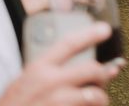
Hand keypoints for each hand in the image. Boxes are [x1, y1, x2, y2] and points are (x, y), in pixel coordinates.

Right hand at [0, 22, 119, 105]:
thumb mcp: (23, 82)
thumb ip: (48, 71)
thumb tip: (77, 65)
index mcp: (38, 69)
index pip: (68, 44)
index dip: (89, 34)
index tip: (105, 29)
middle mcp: (49, 83)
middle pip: (91, 69)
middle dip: (102, 74)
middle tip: (103, 79)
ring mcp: (57, 102)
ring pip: (94, 94)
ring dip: (100, 98)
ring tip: (96, 100)